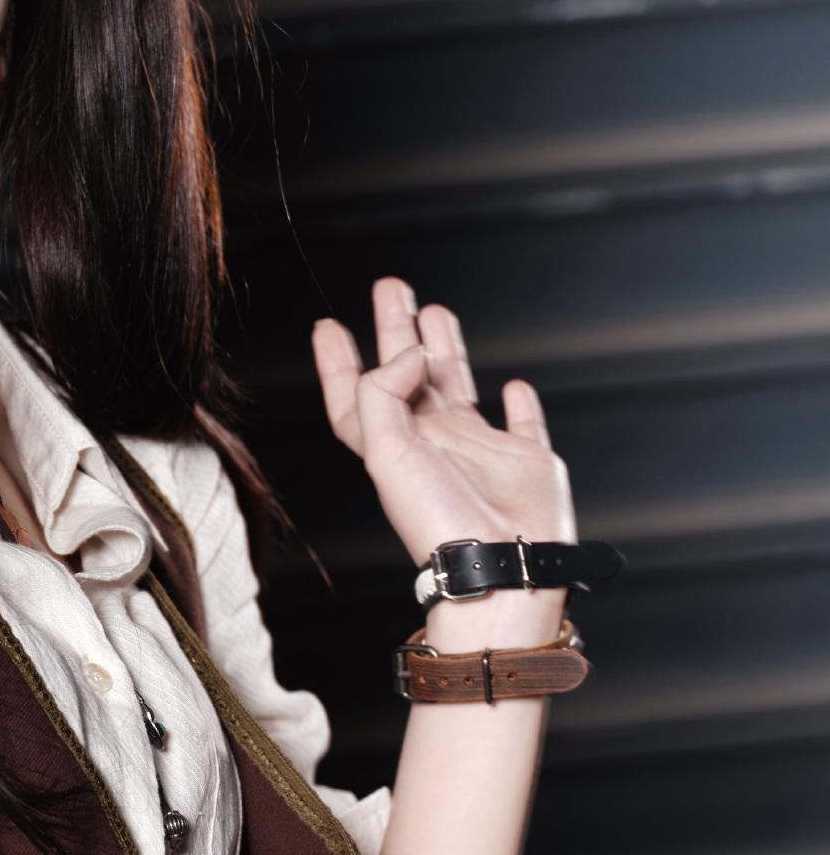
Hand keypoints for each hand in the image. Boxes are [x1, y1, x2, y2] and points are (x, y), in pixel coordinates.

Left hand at [312, 276, 577, 643]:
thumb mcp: (389, 454)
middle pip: (407, 376)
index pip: (357, 396)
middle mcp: (433, 445)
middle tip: (390, 287)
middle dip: (395, 332)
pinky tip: (514, 385)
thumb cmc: (439, 522)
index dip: (338, 362)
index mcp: (393, 447)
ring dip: (446, 349)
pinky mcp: (526, 462)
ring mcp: (480, 453)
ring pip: (457, 387)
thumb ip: (383, 395)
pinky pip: (523, 424)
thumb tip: (408, 352)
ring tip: (433, 309)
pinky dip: (521, 404)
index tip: (329, 324)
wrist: (502, 567)